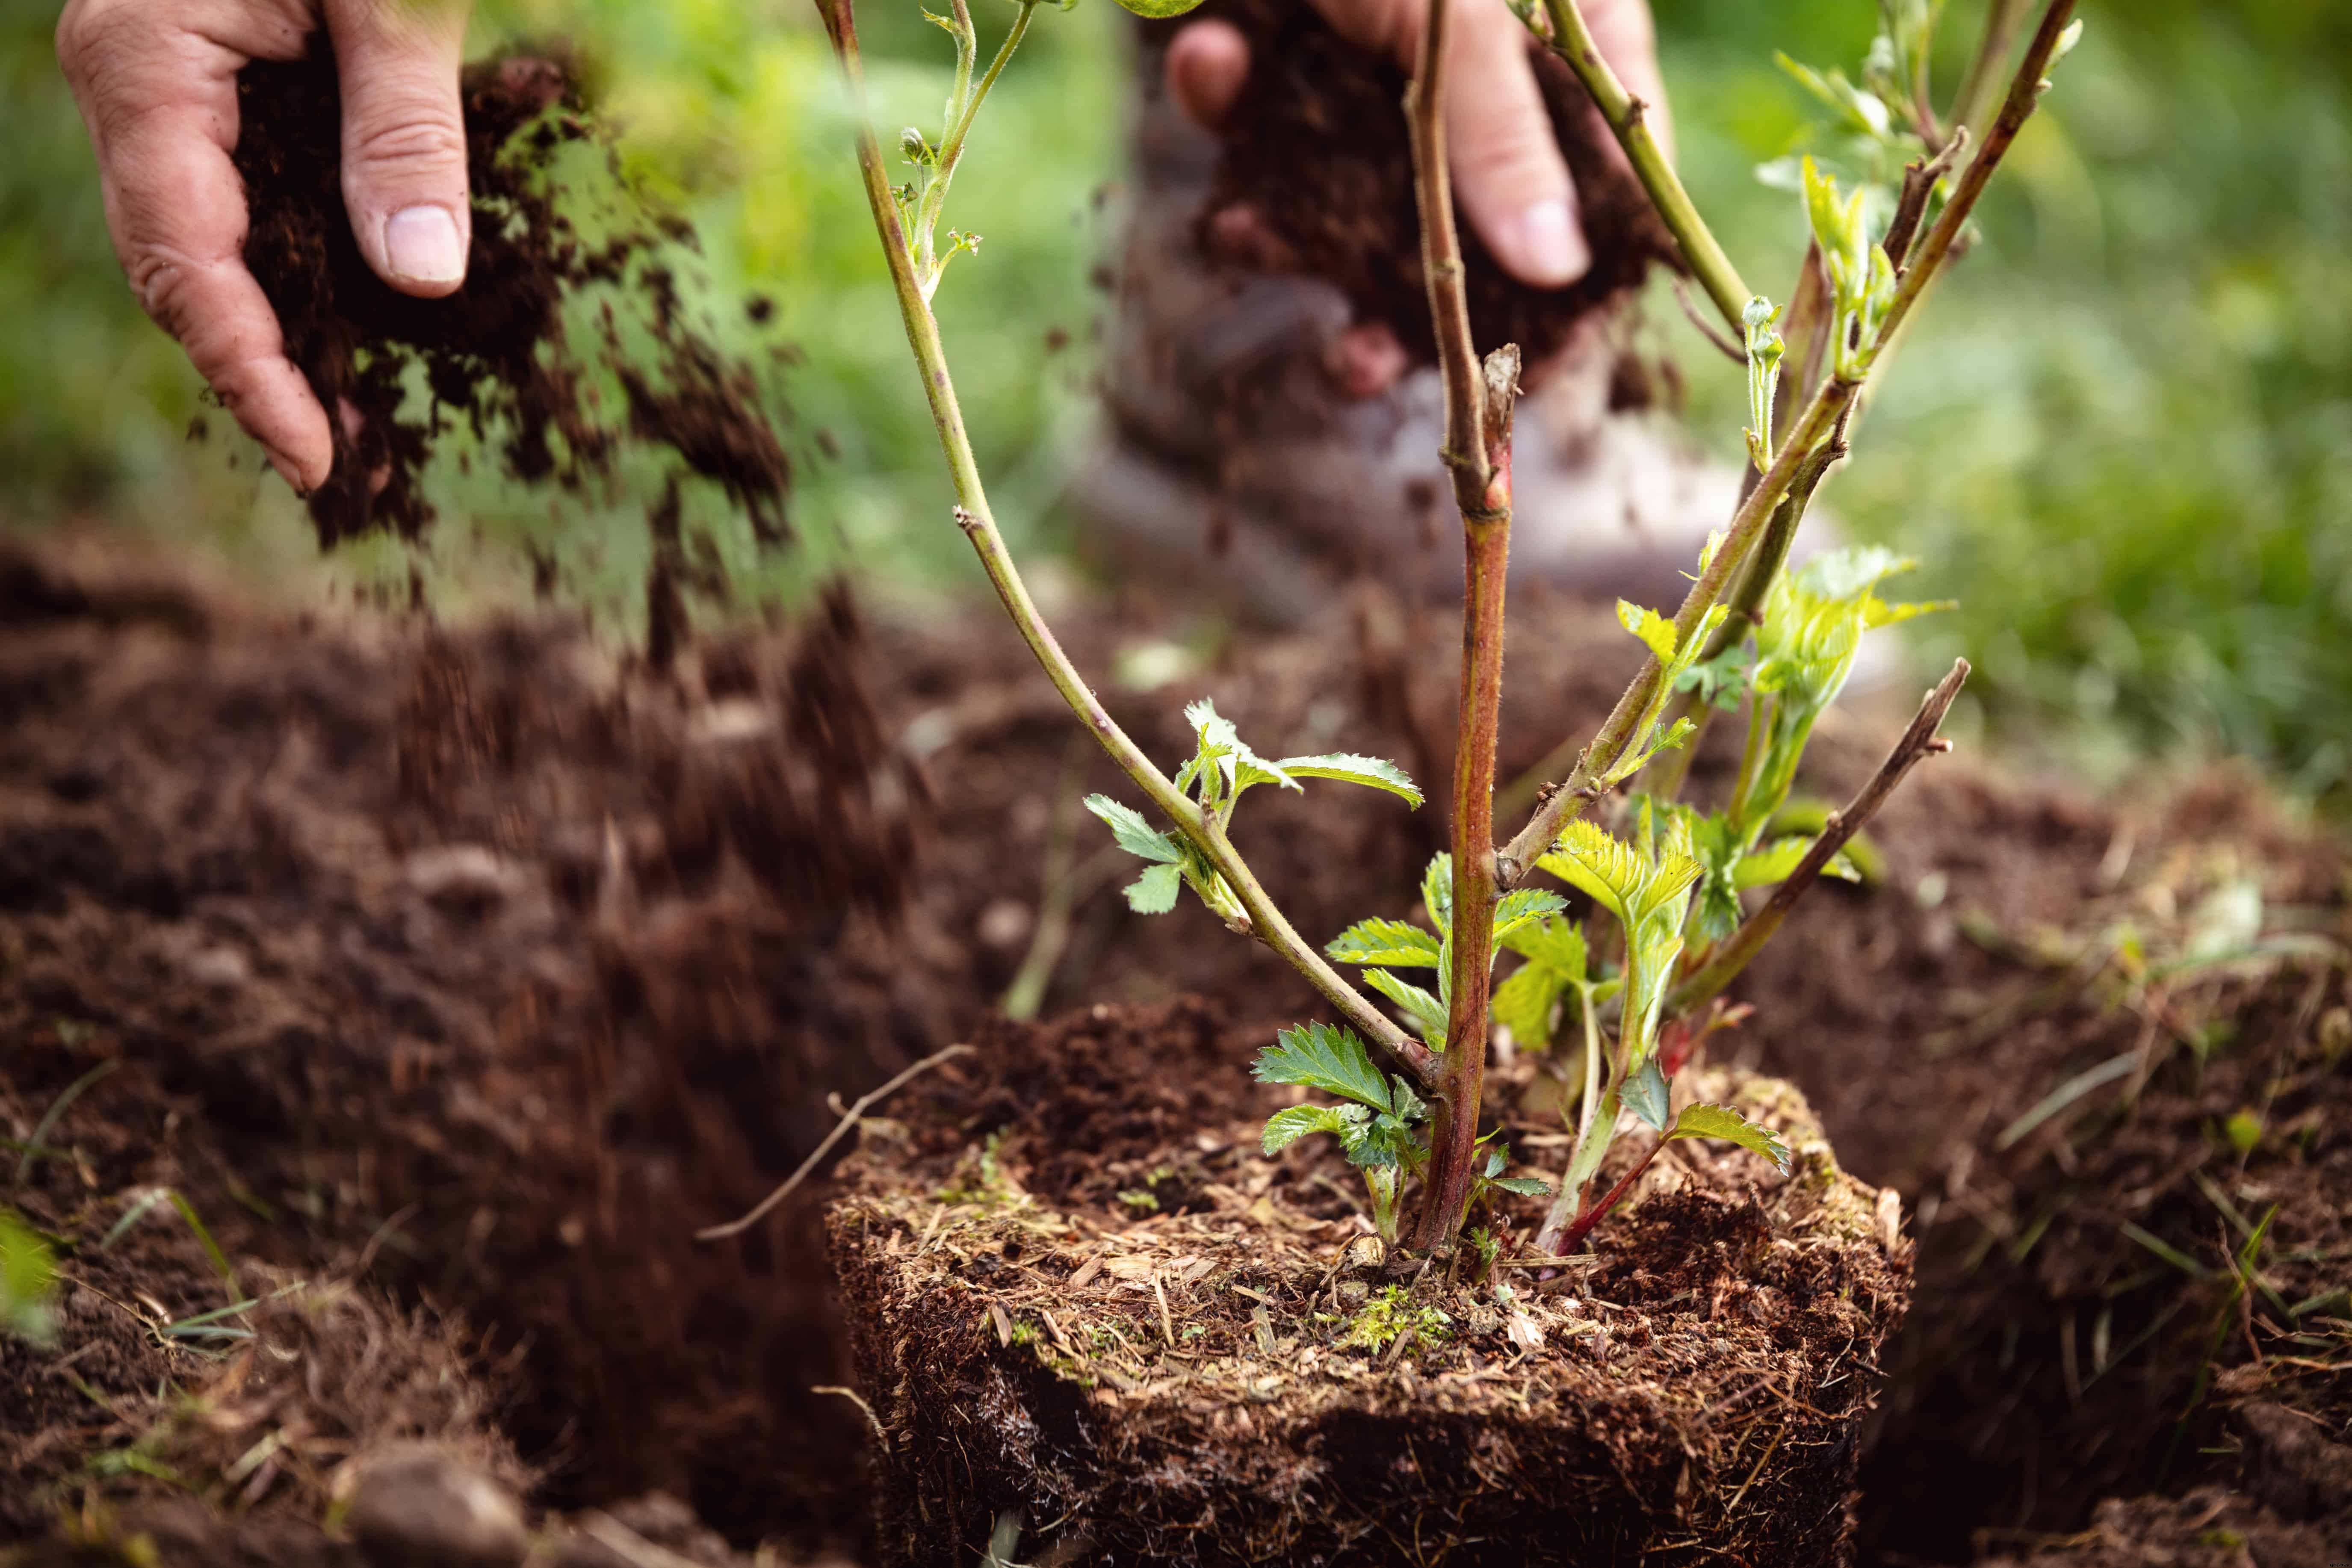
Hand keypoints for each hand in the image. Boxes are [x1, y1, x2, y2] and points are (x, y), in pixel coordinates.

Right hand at [57, 0, 473, 492]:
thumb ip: (406, 136)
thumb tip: (423, 284)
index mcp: (146, 65)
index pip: (189, 263)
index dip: (253, 373)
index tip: (318, 459)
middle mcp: (133, 84)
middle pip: (183, 269)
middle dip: (261, 371)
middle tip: (346, 468)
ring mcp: (162, 86)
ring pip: (205, 243)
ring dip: (275, 332)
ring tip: (348, 423)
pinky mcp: (208, 81)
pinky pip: (235, 196)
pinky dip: (288, 267)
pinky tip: (344, 323)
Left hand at [1166, 0, 1664, 396]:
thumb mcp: (1457, 12)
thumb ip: (1492, 128)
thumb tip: (1560, 263)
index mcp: (1564, 28)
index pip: (1599, 174)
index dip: (1558, 282)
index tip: (1508, 369)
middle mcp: (1477, 38)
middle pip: (1462, 201)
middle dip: (1398, 285)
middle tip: (1359, 363)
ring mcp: (1377, 29)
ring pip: (1344, 166)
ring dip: (1287, 215)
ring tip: (1240, 232)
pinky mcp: (1287, 20)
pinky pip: (1262, 95)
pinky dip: (1227, 94)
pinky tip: (1209, 61)